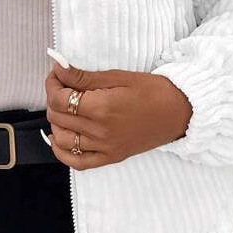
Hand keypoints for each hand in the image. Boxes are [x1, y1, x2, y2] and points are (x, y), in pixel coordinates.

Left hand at [44, 58, 192, 169]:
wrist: (180, 111)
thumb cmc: (153, 91)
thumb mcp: (118, 76)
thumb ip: (84, 77)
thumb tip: (58, 69)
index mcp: (101, 108)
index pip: (59, 99)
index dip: (52, 84)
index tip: (57, 75)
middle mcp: (100, 131)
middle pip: (58, 117)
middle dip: (54, 98)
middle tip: (62, 86)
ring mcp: (105, 148)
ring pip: (62, 139)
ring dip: (57, 122)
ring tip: (65, 108)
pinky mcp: (111, 157)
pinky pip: (77, 162)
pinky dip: (62, 152)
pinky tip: (60, 138)